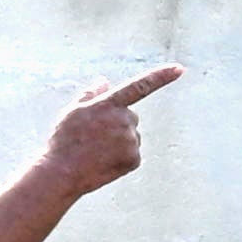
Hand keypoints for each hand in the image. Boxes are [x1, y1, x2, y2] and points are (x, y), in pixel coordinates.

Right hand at [35, 63, 182, 202]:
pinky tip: (102, 162)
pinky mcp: (134, 159)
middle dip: (116, 124)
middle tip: (92, 138)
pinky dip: (120, 158)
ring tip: (95, 152)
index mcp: (109, 104)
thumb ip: (91, 94)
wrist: (62, 173)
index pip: (140, 86)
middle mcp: (124, 120)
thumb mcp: (72, 112)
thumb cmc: (64, 140)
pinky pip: (132, 154)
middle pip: (130, 117)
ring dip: (117, 142)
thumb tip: (103, 81)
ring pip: (131, 136)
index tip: (179, 68)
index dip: (161, 76)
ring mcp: (131, 140)